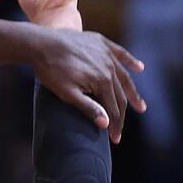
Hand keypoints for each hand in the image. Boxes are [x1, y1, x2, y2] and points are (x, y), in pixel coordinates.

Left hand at [29, 26, 145, 142]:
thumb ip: (88, 107)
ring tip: (140, 107)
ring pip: (123, 77)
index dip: (115, 126)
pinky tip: (140, 68)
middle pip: (120, 95)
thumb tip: (106, 124)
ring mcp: (107, 53)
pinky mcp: (101, 43)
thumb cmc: (52, 70)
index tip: (115, 139)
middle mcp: (109, 66)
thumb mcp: (67, 93)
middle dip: (121, 115)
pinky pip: (120, 53)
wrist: (41, 43)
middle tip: (120, 131)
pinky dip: (131, 61)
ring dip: (132, 92)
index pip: (114, 109)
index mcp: (102, 80)